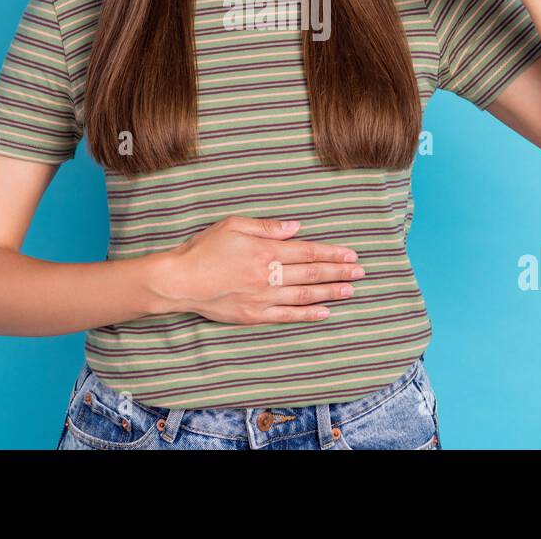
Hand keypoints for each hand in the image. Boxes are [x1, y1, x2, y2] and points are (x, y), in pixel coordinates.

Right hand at [154, 215, 364, 324]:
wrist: (180, 280)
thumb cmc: (204, 249)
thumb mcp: (233, 225)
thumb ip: (267, 226)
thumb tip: (296, 226)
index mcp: (266, 250)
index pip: (308, 252)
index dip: (332, 253)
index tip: (351, 254)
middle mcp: (269, 275)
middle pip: (312, 274)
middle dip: (339, 272)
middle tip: (360, 272)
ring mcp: (263, 297)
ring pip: (305, 295)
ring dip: (330, 293)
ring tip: (350, 291)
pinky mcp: (254, 315)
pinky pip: (287, 315)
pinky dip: (308, 314)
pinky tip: (324, 312)